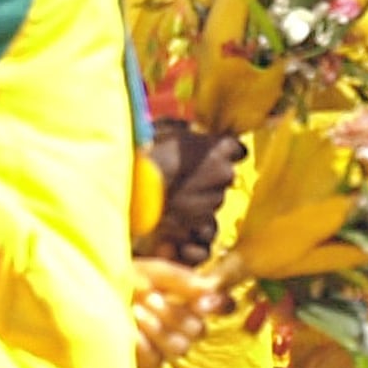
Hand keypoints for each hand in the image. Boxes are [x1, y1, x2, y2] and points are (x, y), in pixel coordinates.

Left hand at [132, 257, 233, 367]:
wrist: (92, 294)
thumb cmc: (124, 279)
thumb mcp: (152, 271)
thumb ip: (181, 279)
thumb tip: (208, 288)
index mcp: (191, 299)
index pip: (222, 306)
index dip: (219, 306)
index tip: (202, 301)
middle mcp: (183, 325)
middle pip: (198, 330)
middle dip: (174, 314)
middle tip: (150, 299)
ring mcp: (166, 346)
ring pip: (180, 347)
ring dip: (158, 328)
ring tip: (136, 311)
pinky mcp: (146, 362)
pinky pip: (155, 359)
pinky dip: (141, 343)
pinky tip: (128, 329)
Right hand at [143, 121, 245, 265]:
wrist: (130, 189)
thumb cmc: (144, 154)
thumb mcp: (163, 129)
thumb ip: (183, 130)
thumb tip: (188, 130)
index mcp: (219, 148)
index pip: (238, 150)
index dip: (224, 153)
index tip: (213, 156)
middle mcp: (223, 176)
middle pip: (224, 179)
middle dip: (208, 181)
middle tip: (183, 182)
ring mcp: (214, 204)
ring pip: (213, 206)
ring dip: (198, 208)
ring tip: (173, 206)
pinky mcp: (200, 228)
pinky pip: (204, 236)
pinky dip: (192, 238)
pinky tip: (178, 232)